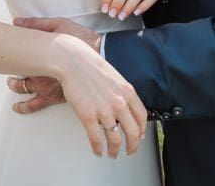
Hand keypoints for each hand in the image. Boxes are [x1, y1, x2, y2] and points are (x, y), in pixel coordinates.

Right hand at [13, 17, 145, 157]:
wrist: (73, 60)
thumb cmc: (91, 66)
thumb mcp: (115, 77)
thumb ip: (122, 93)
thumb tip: (124, 108)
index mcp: (128, 92)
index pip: (142, 118)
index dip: (141, 130)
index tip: (139, 137)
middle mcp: (119, 103)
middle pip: (132, 132)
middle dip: (132, 146)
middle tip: (129, 151)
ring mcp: (104, 111)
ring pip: (115, 139)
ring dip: (114, 150)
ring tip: (112, 154)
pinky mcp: (88, 116)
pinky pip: (96, 138)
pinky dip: (98, 148)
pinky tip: (97, 151)